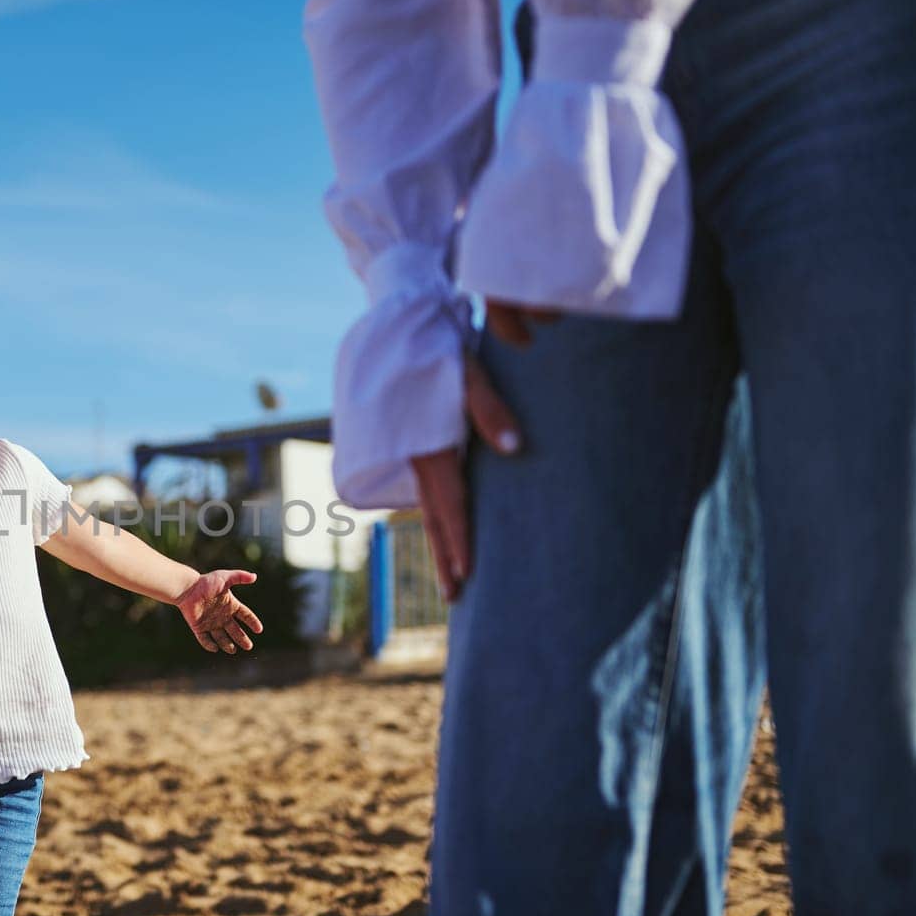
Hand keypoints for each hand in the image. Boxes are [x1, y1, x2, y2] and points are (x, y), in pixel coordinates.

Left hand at [174, 569, 263, 653]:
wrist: (186, 588)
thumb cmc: (205, 582)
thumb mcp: (224, 577)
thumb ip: (239, 576)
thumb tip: (254, 576)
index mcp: (230, 605)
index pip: (245, 615)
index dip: (252, 622)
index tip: (259, 630)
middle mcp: (222, 616)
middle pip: (235, 630)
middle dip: (242, 639)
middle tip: (249, 647)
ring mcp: (210, 623)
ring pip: (221, 637)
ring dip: (227, 645)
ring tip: (233, 650)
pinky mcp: (198, 627)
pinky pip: (204, 639)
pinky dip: (209, 645)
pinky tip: (215, 648)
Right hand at [409, 300, 543, 602]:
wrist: (399, 317)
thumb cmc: (439, 343)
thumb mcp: (467, 370)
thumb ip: (490, 409)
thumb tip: (515, 449)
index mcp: (428, 444)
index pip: (448, 503)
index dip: (458, 540)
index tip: (467, 576)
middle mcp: (413, 455)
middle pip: (433, 516)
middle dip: (446, 556)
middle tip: (455, 598)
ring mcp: (404, 452)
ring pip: (425, 505)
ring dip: (439, 540)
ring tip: (452, 574)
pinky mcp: (404, 444)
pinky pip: (420, 488)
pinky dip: (432, 513)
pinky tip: (444, 525)